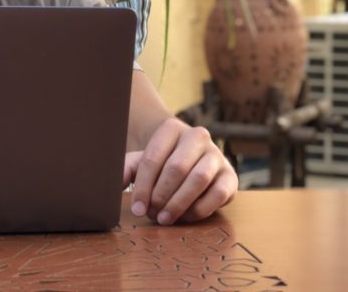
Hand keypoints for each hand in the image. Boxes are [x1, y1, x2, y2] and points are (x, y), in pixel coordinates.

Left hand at [122, 117, 236, 224]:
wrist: (191, 162)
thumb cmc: (163, 163)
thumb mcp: (142, 162)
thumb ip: (127, 169)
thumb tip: (117, 182)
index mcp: (172, 128)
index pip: (153, 158)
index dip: (143, 187)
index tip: (137, 209)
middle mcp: (198, 136)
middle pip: (176, 168)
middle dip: (161, 195)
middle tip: (152, 214)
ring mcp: (217, 154)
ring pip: (198, 179)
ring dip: (179, 204)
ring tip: (165, 218)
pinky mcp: (230, 175)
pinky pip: (218, 194)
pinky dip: (200, 209)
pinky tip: (186, 216)